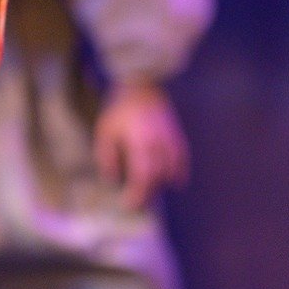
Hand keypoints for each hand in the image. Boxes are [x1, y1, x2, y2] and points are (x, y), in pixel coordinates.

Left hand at [94, 82, 189, 209]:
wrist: (141, 84)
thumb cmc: (120, 108)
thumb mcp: (106, 130)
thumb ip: (107, 155)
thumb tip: (113, 177)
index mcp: (139, 142)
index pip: (142, 175)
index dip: (137, 193)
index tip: (129, 203)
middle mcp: (157, 142)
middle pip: (157, 176)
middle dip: (147, 192)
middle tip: (138, 202)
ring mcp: (169, 138)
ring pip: (170, 169)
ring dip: (161, 183)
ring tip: (151, 191)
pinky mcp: (176, 133)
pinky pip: (182, 157)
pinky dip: (179, 171)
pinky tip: (175, 180)